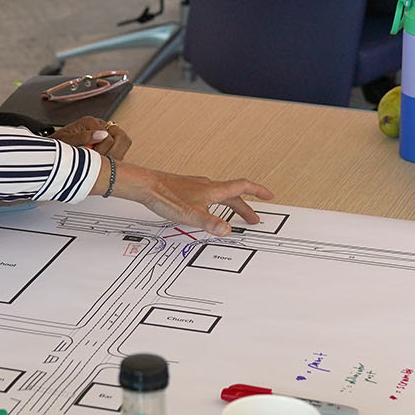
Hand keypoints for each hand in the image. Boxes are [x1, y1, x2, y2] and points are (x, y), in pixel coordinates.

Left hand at [51, 116, 131, 157]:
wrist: (53, 150)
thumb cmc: (58, 145)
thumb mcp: (66, 141)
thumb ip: (83, 137)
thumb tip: (102, 134)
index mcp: (90, 122)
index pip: (108, 137)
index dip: (103, 151)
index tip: (95, 159)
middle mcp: (100, 125)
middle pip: (121, 136)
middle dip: (113, 152)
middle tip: (101, 160)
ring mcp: (105, 133)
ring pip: (124, 142)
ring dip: (116, 153)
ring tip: (102, 161)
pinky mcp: (107, 142)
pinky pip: (121, 148)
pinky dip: (116, 155)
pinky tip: (104, 161)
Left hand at [114, 163, 272, 235]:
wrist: (145, 185)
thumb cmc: (165, 196)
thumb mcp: (190, 214)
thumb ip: (210, 223)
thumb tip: (227, 230)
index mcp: (213, 190)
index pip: (242, 187)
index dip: (258, 191)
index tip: (269, 195)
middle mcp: (207, 186)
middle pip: (233, 195)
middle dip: (245, 208)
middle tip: (253, 219)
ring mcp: (196, 187)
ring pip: (220, 196)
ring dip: (231, 206)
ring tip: (233, 218)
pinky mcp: (186, 190)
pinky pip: (208, 196)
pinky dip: (215, 204)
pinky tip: (207, 211)